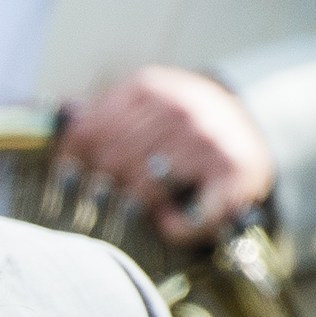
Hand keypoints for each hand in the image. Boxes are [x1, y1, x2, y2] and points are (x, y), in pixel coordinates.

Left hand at [58, 66, 276, 242]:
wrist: (252, 129)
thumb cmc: (181, 128)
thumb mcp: (143, 106)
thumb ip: (102, 113)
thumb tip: (63, 115)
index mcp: (149, 88)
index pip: (89, 131)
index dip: (71, 162)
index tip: (65, 181)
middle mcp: (180, 109)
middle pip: (112, 161)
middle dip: (103, 188)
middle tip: (107, 201)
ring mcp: (208, 140)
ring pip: (144, 189)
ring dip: (137, 207)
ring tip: (142, 205)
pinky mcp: (234, 174)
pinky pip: (188, 217)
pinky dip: (175, 228)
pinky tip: (168, 221)